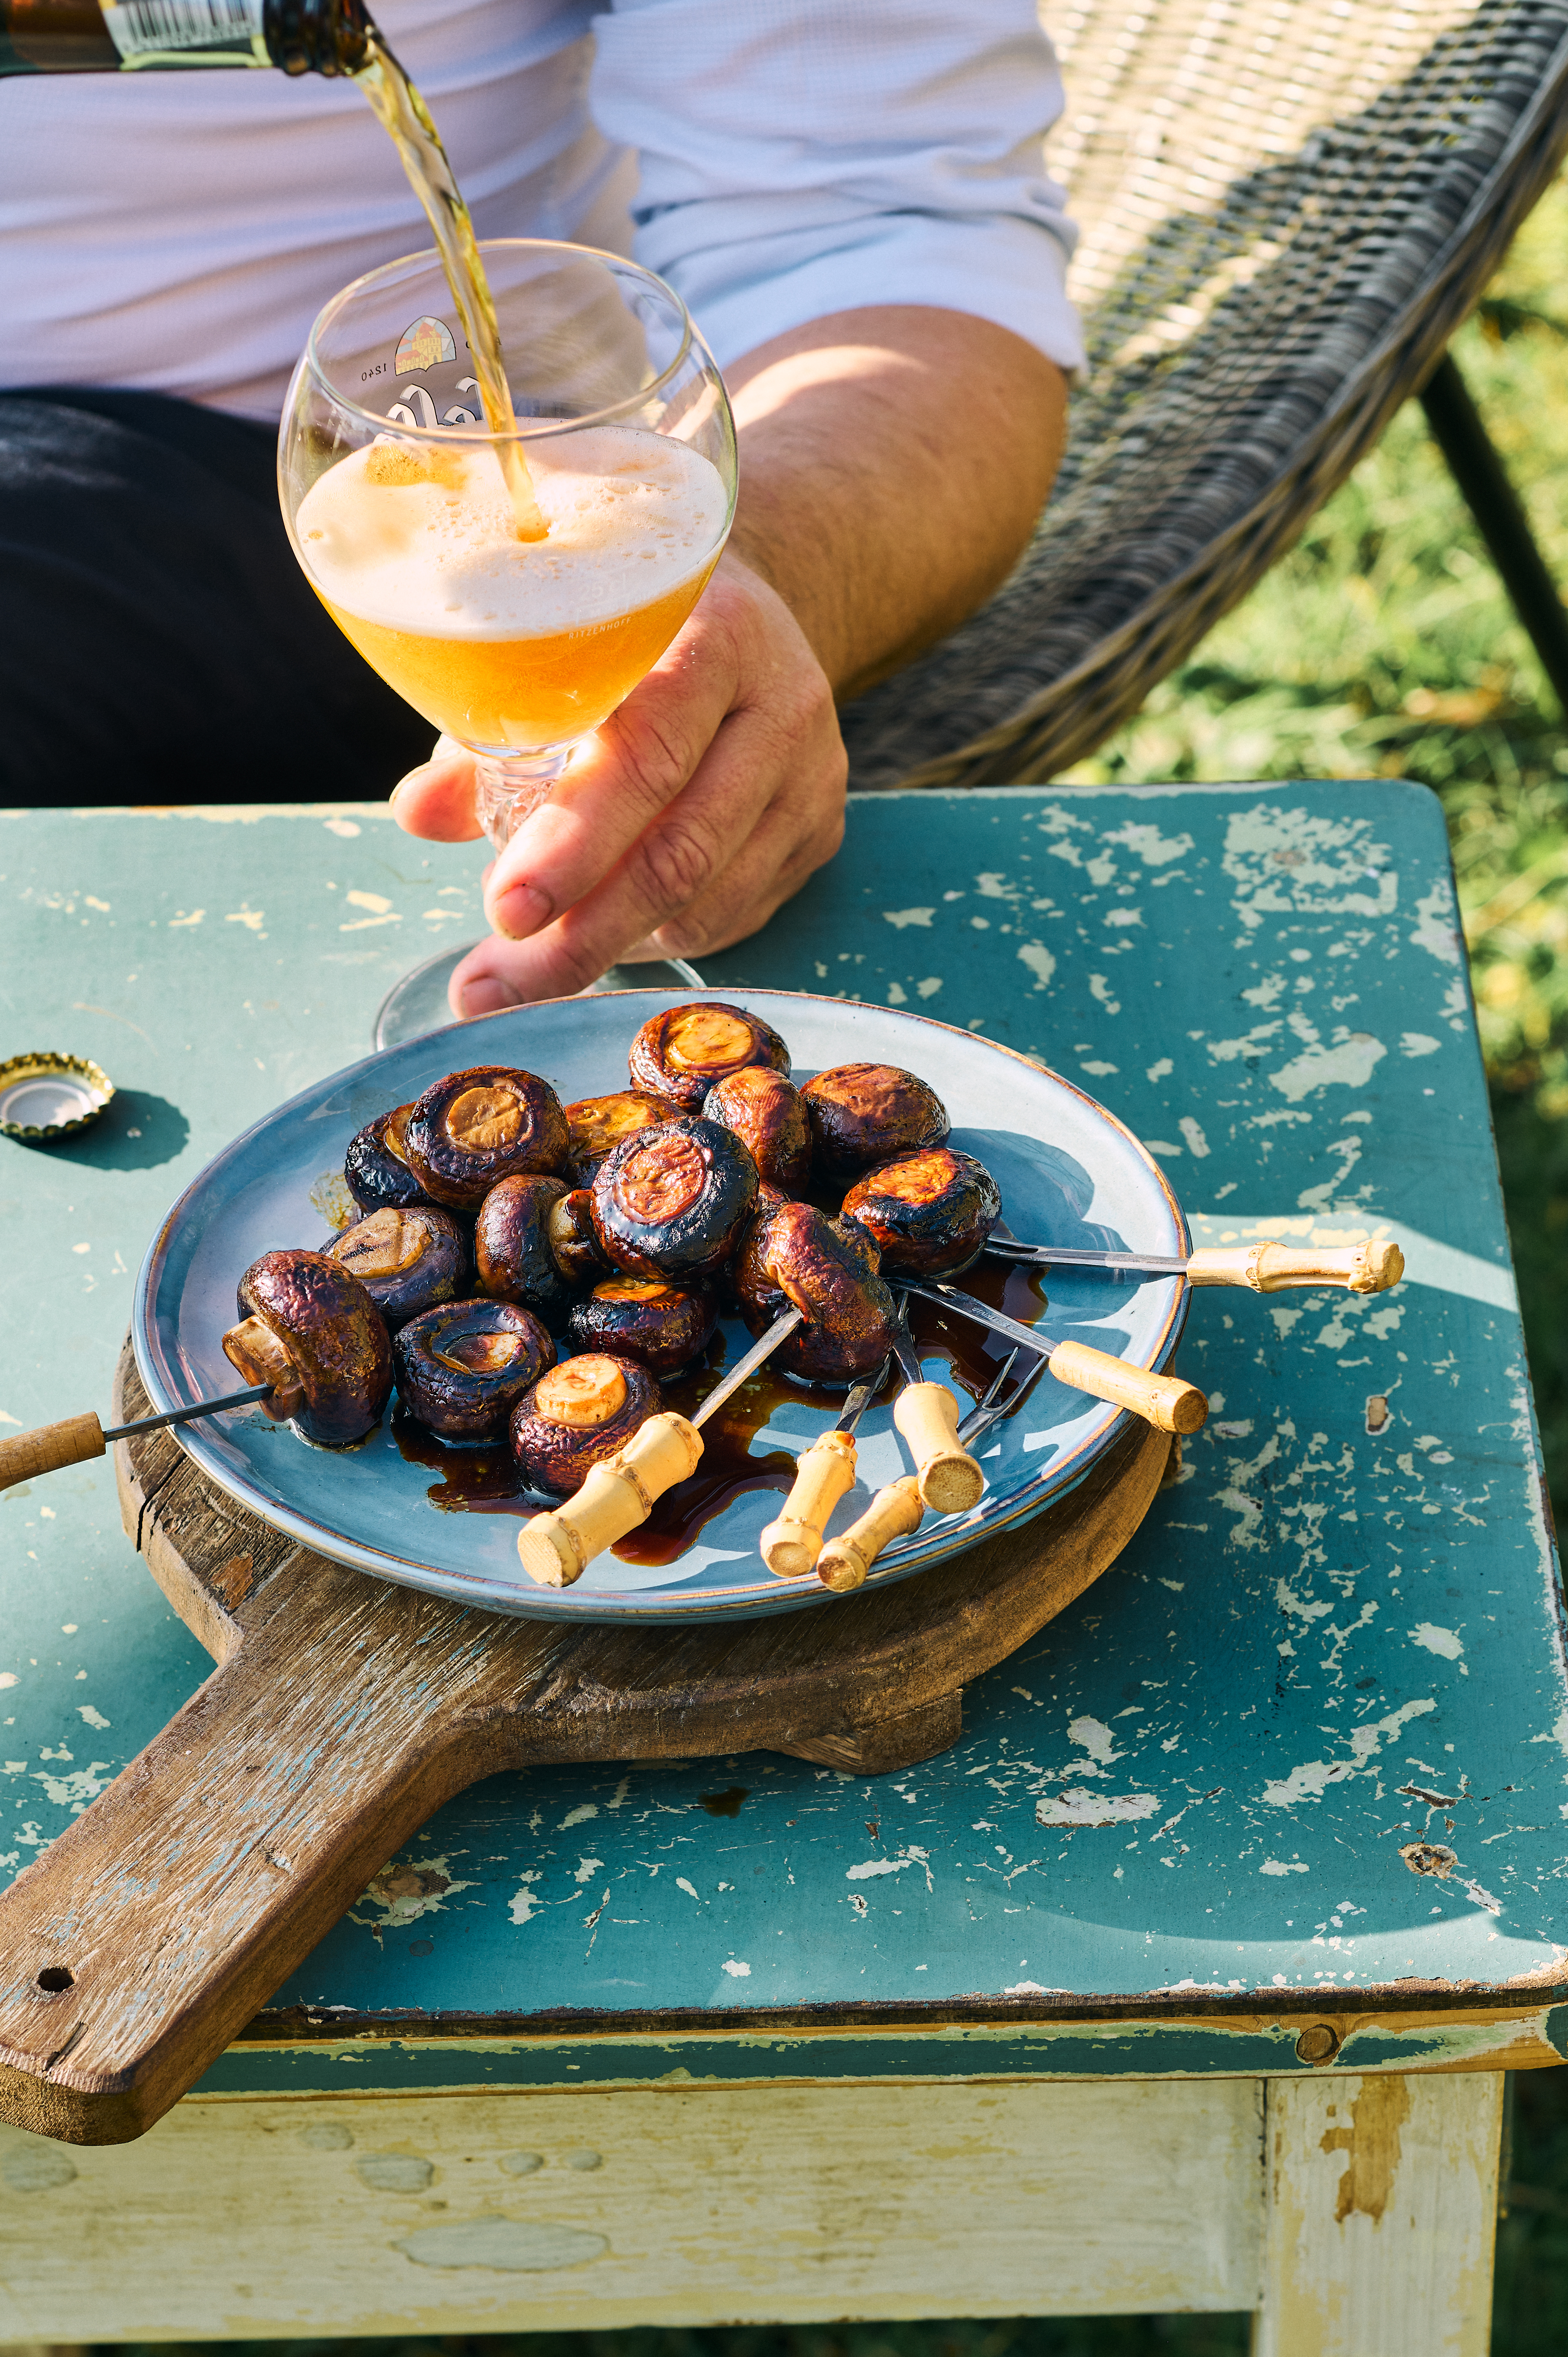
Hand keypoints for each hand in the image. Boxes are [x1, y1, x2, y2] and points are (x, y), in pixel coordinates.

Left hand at [389, 549, 846, 1014]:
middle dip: (580, 932)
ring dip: (611, 950)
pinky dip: (660, 939)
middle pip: (681, 849)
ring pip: (710, 900)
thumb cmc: (635, 638)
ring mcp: (812, 778)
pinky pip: (735, 915)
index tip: (503, 908)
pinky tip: (605, 935)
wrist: (753, 622)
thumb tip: (418, 812)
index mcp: (714, 636)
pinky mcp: (821, 832)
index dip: (573, 842)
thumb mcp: (561, 653)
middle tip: (493, 985)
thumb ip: (489, 730)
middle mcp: (781, 707)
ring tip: (527, 971)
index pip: (648, 753)